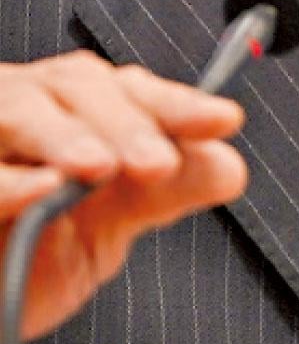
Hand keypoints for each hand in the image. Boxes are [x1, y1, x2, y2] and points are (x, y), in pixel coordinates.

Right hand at [0, 51, 247, 341]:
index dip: (175, 103)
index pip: (130, 90)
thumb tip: (230, 168)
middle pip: (78, 88)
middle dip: (125, 124)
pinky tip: (42, 189)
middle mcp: (25, 107)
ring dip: (64, 135)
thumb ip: (162, 193)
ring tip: (100, 166)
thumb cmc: (29, 255)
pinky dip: (8, 181)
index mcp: (73, 110)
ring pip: (20, 109)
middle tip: (158, 165)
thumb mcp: (105, 227)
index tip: (224, 121)